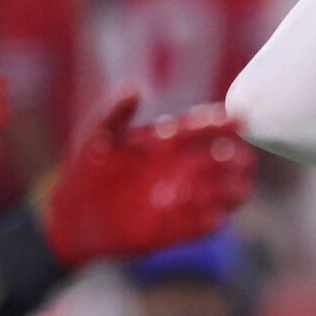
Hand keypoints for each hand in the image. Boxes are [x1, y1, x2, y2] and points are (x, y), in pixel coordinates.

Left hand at [37, 91, 254, 268]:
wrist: (73, 215)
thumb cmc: (86, 168)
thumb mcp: (96, 135)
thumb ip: (116, 111)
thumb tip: (135, 86)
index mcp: (167, 141)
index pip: (200, 128)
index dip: (219, 122)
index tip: (238, 118)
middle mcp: (180, 167)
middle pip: (219, 161)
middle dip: (234, 160)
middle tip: (242, 159)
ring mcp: (181, 198)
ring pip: (221, 194)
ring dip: (232, 191)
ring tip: (238, 190)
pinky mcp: (176, 229)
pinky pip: (201, 226)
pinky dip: (210, 221)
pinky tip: (213, 217)